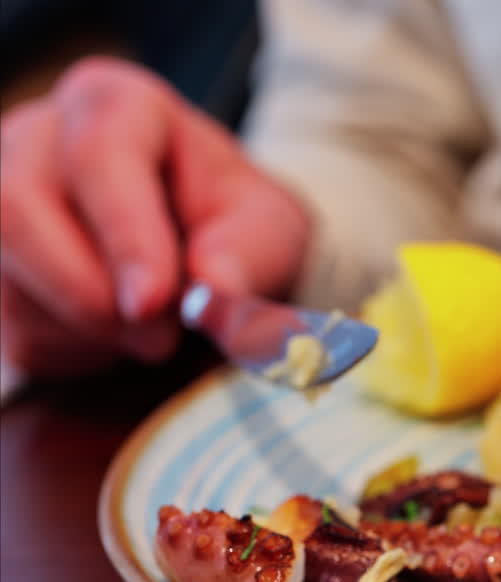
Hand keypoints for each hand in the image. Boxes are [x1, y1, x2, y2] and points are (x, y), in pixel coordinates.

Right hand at [0, 57, 308, 376]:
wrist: (205, 259)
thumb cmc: (235, 230)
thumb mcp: (269, 232)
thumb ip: (249, 256)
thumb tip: (213, 290)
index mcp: (114, 104)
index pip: (100, 153)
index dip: (123, 233)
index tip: (152, 302)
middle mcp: (35, 138)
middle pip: (16, 207)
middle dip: (88, 293)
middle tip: (159, 339)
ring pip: (6, 277)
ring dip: (86, 331)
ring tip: (154, 336)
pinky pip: (6, 325)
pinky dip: (69, 352)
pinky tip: (117, 339)